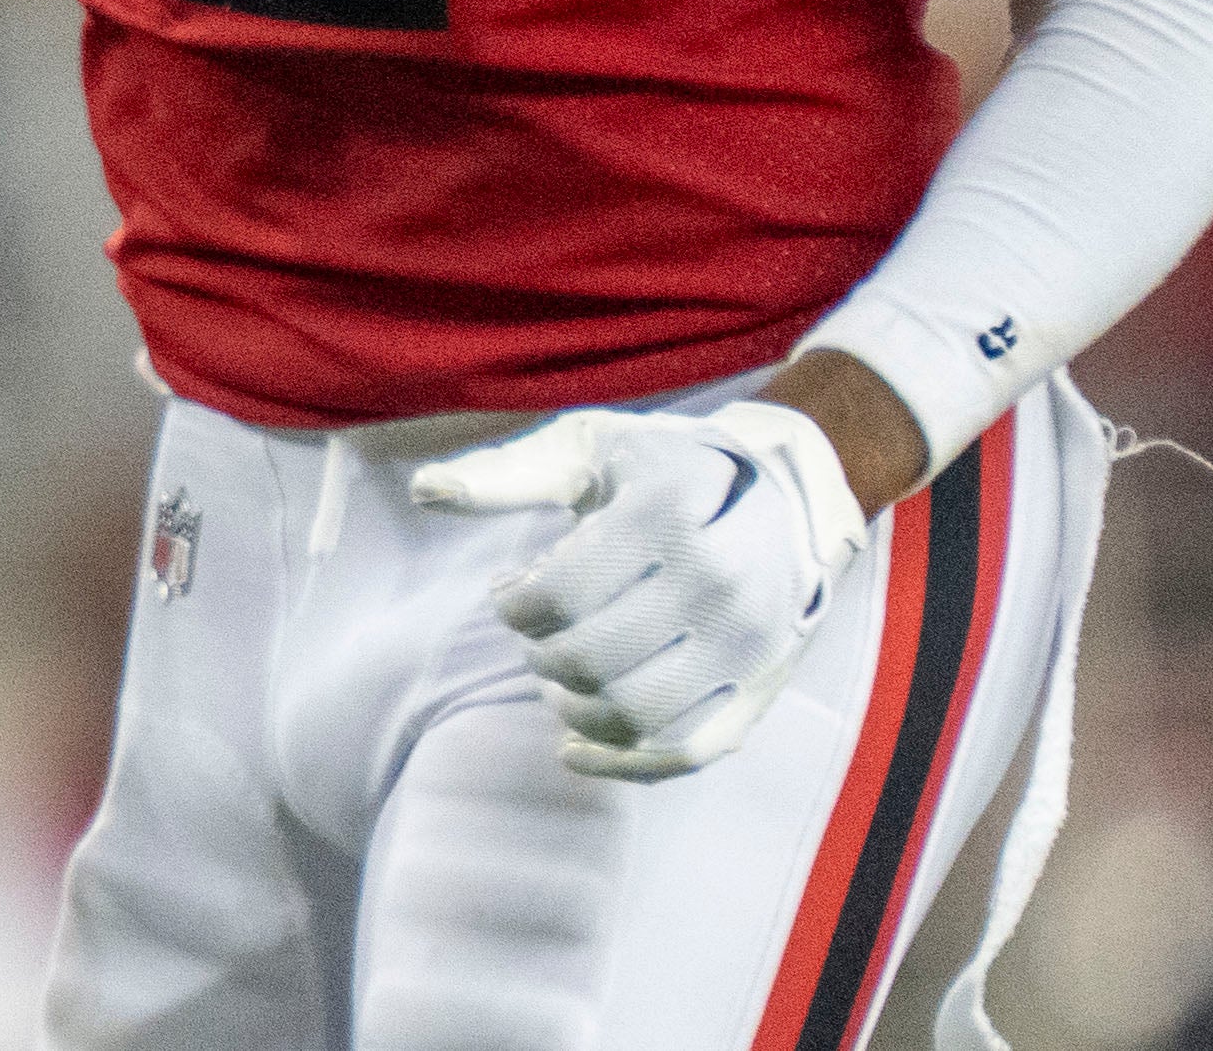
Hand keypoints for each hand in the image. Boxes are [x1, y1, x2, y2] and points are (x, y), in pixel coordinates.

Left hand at [409, 398, 867, 780]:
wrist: (789, 496)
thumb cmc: (667, 467)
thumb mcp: (592, 448)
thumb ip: (508, 473)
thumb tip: (423, 491)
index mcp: (670, 514)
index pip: (560, 594)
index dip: (512, 606)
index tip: (508, 592)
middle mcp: (719, 584)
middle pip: (591, 659)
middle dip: (539, 654)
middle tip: (535, 634)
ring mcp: (747, 645)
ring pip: (634, 715)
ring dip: (571, 708)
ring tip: (557, 676)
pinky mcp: (759, 690)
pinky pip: (685, 753)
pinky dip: (621, 764)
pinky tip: (572, 748)